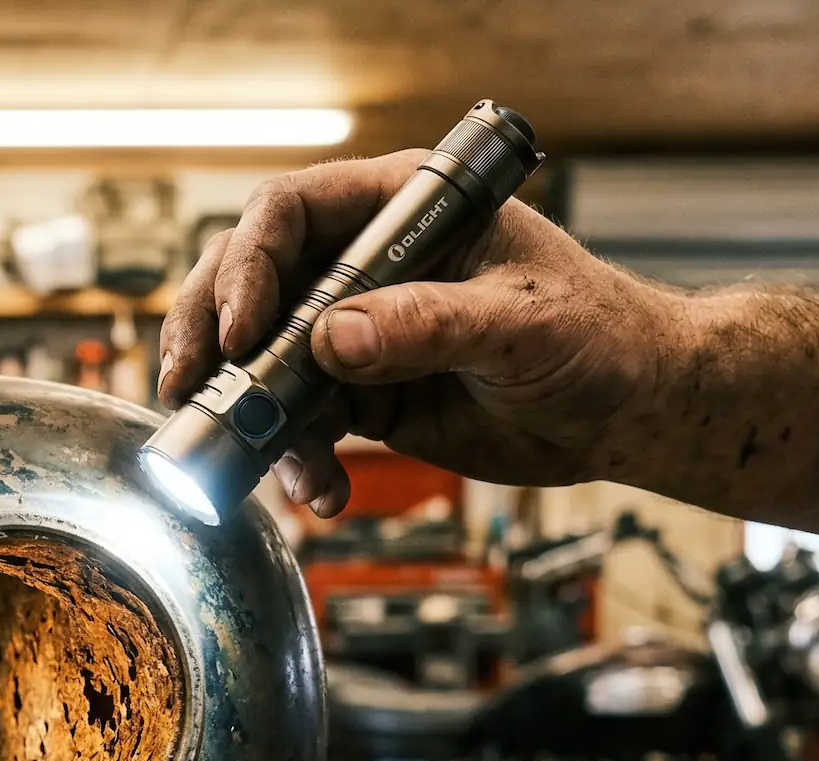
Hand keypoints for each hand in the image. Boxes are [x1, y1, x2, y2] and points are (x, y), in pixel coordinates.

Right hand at [158, 150, 686, 516]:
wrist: (628, 413)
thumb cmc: (602, 337)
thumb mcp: (524, 323)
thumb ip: (431, 323)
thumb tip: (334, 336)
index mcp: (402, 210)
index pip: (290, 214)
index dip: (248, 267)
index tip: (241, 332)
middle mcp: (363, 265)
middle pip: (247, 284)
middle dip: (208, 338)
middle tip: (190, 388)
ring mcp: (355, 333)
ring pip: (259, 362)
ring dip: (249, 416)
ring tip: (272, 466)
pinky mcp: (359, 396)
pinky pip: (298, 425)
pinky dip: (295, 462)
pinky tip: (321, 492)